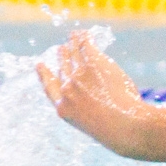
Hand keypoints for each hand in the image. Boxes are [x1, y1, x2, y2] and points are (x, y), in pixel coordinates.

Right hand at [36, 32, 150, 157]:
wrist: (125, 126)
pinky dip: (83, 39)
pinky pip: (85, 48)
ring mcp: (79, 77)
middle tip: (60, 49)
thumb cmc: (116, 131)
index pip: (50, 88)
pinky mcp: (93, 65)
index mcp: (63, 109)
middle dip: (62, 58)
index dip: (45, 75)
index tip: (40, 65)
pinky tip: (83, 34)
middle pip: (63, 69)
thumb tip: (96, 100)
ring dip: (72, 44)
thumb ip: (88, 110)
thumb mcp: (94, 124)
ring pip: (73, 56)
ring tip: (72, 37)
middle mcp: (67, 90)